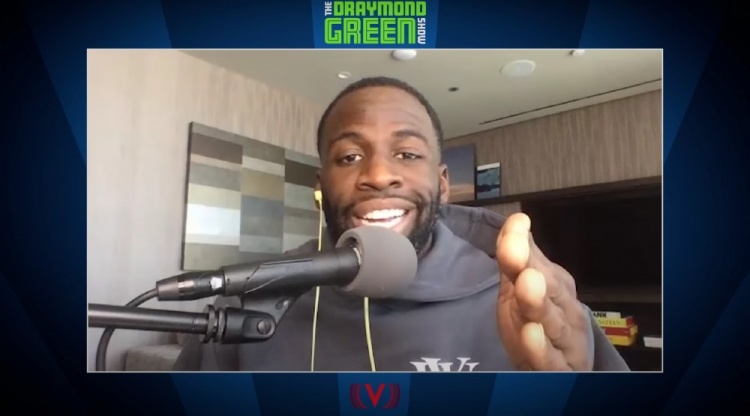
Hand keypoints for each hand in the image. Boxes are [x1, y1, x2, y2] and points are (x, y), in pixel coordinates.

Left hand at [496, 213, 593, 370]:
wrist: (565, 363)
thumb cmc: (542, 317)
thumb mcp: (527, 285)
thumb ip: (519, 255)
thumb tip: (517, 219)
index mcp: (556, 286)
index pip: (537, 263)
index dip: (523, 248)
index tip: (514, 229)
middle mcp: (564, 310)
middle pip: (550, 293)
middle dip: (536, 278)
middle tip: (523, 266)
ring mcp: (563, 340)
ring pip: (552, 324)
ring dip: (539, 306)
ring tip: (526, 287)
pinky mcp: (557, 367)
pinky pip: (550, 359)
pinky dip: (541, 349)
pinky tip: (531, 335)